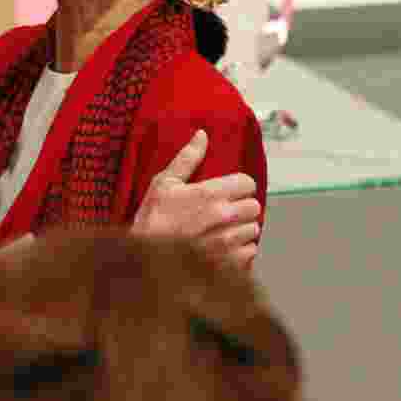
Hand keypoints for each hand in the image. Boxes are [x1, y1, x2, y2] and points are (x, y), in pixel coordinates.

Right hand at [131, 130, 261, 267]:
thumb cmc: (152, 220)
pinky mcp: (231, 264)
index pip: (248, 183)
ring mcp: (229, 243)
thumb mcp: (163, 184)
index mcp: (210, 194)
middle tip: (224, 213)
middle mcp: (224, 217)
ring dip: (241, 230)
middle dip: (241, 208)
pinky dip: (240, 253)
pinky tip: (221, 250)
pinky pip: (250, 253)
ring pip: (253, 230)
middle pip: (254, 207)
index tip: (227, 192)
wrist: (145, 261)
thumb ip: (187, 159)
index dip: (237, 186)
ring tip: (221, 232)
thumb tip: (202, 135)